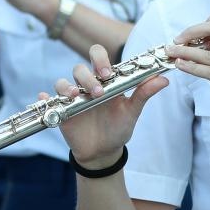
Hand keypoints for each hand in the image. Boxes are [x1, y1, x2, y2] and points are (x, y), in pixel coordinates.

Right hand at [54, 44, 166, 166]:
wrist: (104, 152)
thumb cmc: (118, 128)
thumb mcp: (132, 112)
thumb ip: (144, 93)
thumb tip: (164, 80)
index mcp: (105, 81)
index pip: (98, 57)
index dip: (101, 60)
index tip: (108, 73)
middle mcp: (87, 85)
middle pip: (79, 68)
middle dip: (87, 76)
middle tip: (97, 91)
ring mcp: (73, 98)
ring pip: (62, 82)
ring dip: (67, 87)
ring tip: (76, 97)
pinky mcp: (61, 110)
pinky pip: (48, 100)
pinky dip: (45, 98)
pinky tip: (45, 99)